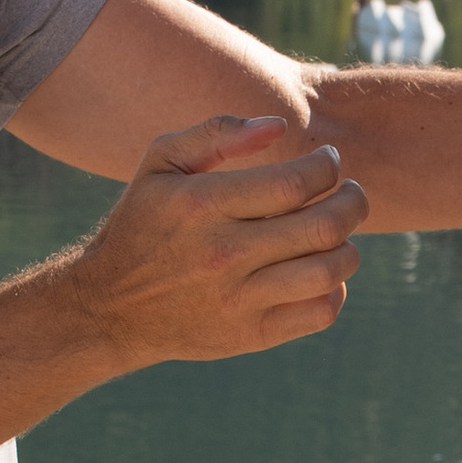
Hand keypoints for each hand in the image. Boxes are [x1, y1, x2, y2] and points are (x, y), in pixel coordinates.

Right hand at [70, 112, 365, 372]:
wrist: (108, 307)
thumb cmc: (142, 223)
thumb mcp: (159, 164)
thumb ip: (216, 133)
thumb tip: (279, 126)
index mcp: (202, 205)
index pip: (295, 183)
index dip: (327, 166)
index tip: (329, 161)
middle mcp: (222, 254)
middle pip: (323, 226)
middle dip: (353, 201)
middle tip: (351, 193)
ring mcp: (238, 300)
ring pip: (329, 271)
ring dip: (349, 246)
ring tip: (340, 232)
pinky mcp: (249, 336)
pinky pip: (319, 312)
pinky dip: (336, 289)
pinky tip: (322, 272)